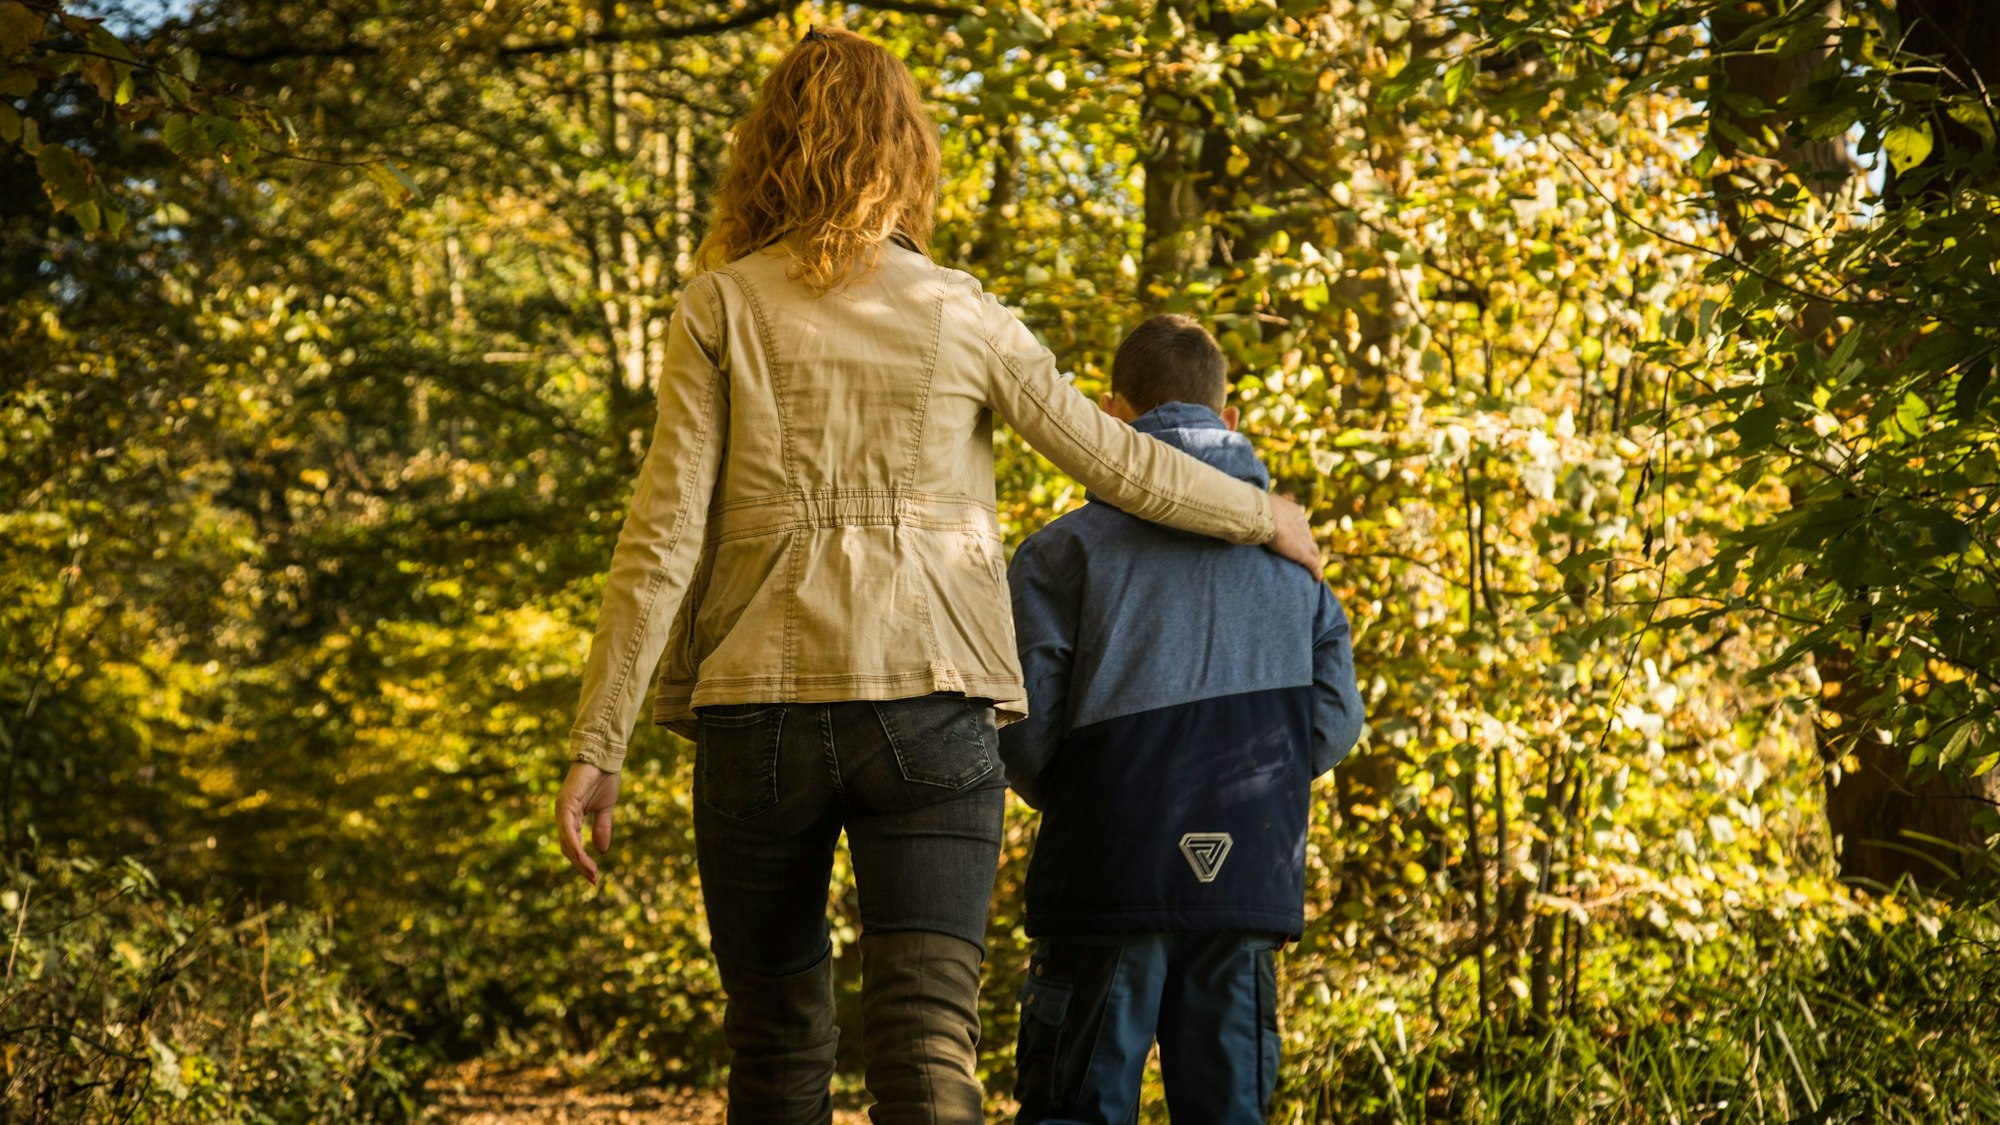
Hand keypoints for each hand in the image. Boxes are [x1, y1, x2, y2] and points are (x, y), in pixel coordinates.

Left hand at [555, 761, 620, 886]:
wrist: (605, 758)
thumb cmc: (604, 779)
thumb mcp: (605, 809)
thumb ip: (601, 828)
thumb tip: (602, 851)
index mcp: (571, 817)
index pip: (573, 845)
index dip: (582, 862)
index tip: (594, 878)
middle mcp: (563, 815)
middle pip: (568, 848)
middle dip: (580, 866)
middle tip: (593, 880)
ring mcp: (562, 809)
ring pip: (567, 842)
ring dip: (579, 860)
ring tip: (591, 873)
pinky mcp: (566, 803)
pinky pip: (568, 829)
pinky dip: (575, 845)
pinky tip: (583, 857)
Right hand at [1265, 494, 1322, 573]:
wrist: (1265, 516)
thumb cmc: (1259, 510)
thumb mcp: (1260, 507)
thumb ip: (1260, 511)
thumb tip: (1248, 511)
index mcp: (1294, 513)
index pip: (1300, 525)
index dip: (1300, 533)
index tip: (1298, 538)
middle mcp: (1302, 526)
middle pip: (1309, 538)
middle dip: (1309, 546)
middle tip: (1309, 553)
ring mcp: (1304, 540)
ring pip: (1314, 552)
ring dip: (1314, 558)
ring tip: (1314, 566)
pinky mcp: (1303, 554)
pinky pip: (1313, 564)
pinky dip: (1316, 571)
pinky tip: (1318, 578)